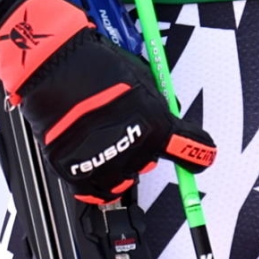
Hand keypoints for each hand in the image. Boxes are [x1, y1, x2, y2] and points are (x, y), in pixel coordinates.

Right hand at [0, 0, 216, 203]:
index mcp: (155, 124)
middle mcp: (133, 148)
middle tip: (130, 129)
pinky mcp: (75, 171)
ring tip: (107, 143)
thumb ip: (157, 107)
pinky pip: (94, 191)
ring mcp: (104, 162)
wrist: (54, 67)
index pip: (189, 149)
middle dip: (146, 149)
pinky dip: (98, 182)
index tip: (203, 156)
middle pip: (152, 163)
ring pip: (125, 180)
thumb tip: (168, 123)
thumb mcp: (143, 79)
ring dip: (122, 166)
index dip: (199, 153)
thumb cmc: (97, 67)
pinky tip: (95, 164)